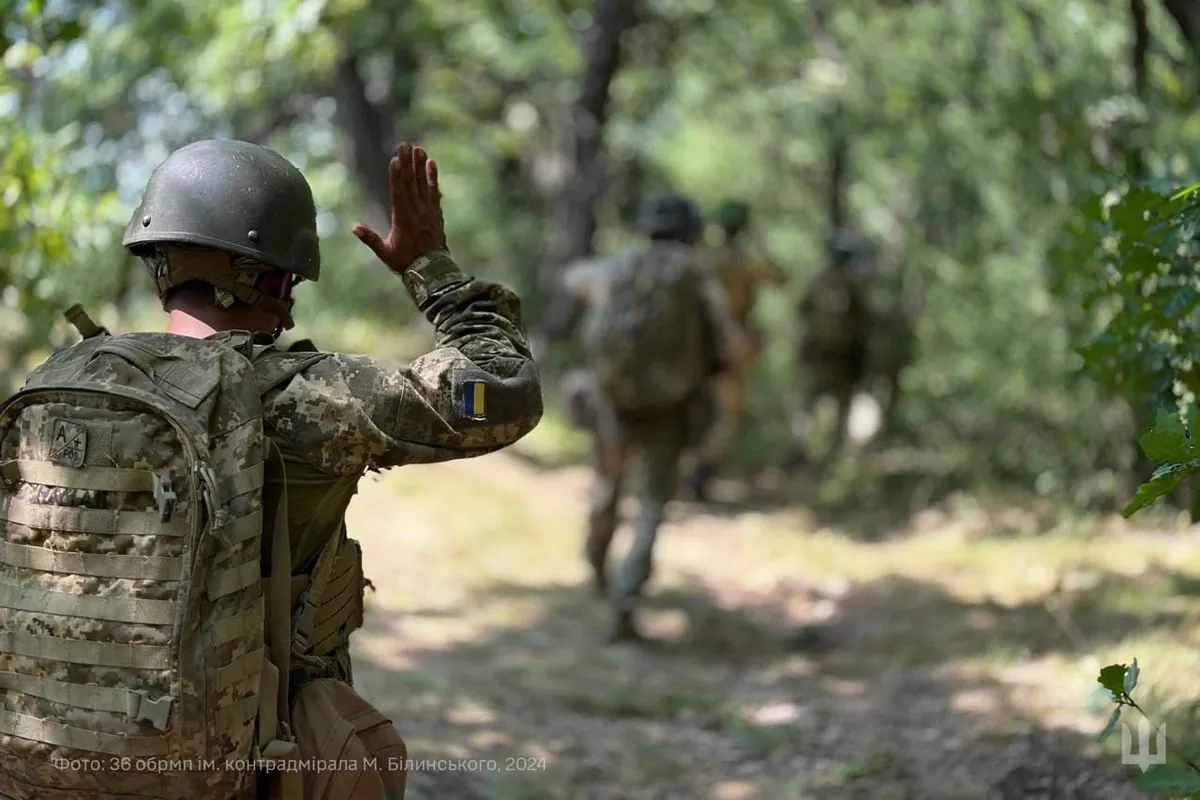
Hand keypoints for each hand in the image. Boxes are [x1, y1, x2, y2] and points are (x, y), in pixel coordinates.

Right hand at [351, 142, 446, 272]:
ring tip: (418, 148)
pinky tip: (432, 163)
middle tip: (405, 145)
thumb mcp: (385, 253)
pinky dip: (433, 178)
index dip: (396, 175)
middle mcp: (416, 212)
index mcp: (402, 219)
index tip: (395, 159)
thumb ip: (370, 239)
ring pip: (423, 184)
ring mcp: (428, 212)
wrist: (432, 271)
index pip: (398, 193)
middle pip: (410, 183)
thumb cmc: (405, 262)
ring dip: (420, 166)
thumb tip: (354, 227)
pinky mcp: (436, 213)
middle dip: (407, 163)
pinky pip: (435, 192)